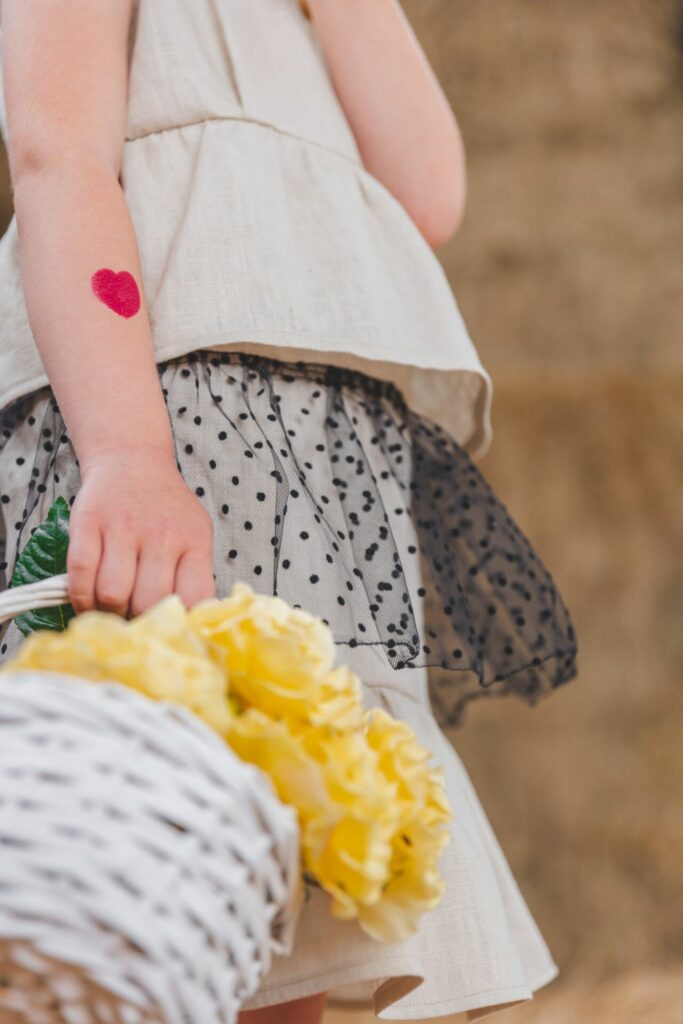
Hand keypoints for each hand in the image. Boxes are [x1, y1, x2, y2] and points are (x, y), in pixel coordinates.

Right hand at [66, 445, 215, 617]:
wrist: (132, 460)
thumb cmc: (165, 508)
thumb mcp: (194, 534)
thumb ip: (193, 576)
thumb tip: (187, 628)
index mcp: (194, 540)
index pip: (195, 597)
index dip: (181, 625)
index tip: (170, 633)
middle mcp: (162, 534)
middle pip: (149, 602)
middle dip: (139, 623)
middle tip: (133, 624)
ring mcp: (124, 527)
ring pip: (113, 593)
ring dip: (108, 613)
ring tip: (110, 612)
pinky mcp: (89, 522)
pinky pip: (81, 574)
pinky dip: (80, 598)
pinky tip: (88, 602)